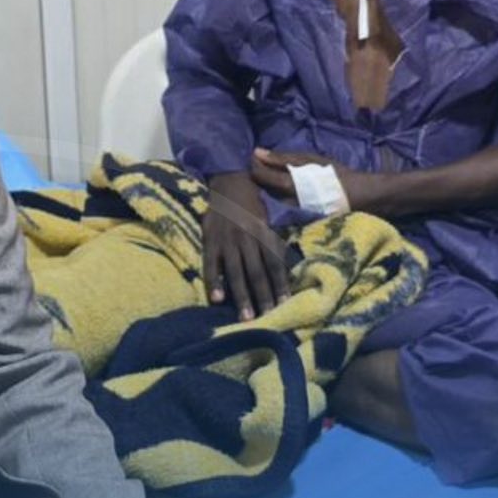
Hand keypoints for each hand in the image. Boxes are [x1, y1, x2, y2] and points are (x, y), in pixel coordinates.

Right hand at [202, 172, 289, 319]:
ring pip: (235, 273)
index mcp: (264, 232)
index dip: (280, 284)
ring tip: (246, 316)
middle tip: (267, 318)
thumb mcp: (269, 216)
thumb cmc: (253, 200)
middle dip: (262, 297)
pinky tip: (216, 298)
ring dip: (241, 296)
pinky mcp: (210, 239)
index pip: (274, 264)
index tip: (284, 304)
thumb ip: (274, 239)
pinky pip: (210, 264)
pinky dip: (213, 281)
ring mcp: (227, 240)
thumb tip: (287, 265)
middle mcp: (246, 237)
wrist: (229, 179)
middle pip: (256, 273)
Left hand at [247, 147, 368, 211]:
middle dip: (258, 179)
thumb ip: (283, 158)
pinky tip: (279, 193)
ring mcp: (291, 214)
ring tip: (269, 179)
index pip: (260, 176)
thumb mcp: (310, 160)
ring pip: (269, 201)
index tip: (254, 157)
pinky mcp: (297, 222)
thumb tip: (257, 152)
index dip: (254, 165)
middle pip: (261, 191)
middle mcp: (287, 203)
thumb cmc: (334, 174)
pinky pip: (279, 210)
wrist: (359, 196)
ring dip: (266, 190)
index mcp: (290, 185)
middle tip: (260, 168)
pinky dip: (275, 200)